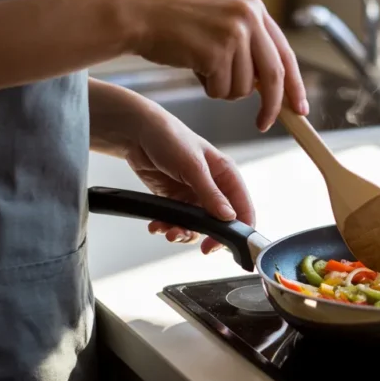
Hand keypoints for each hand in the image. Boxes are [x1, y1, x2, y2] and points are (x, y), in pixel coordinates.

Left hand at [125, 102, 254, 253]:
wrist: (136, 133)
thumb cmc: (170, 137)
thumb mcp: (193, 166)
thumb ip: (211, 193)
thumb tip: (229, 217)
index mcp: (226, 175)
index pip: (243, 208)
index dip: (239, 229)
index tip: (225, 244)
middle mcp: (214, 187)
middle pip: (220, 222)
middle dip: (209, 236)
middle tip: (202, 248)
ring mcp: (194, 195)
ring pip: (197, 226)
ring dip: (184, 233)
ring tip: (169, 232)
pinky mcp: (175, 200)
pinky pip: (177, 221)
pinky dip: (168, 227)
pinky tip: (157, 226)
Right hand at [131, 0, 308, 130]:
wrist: (139, 17)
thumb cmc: (175, 25)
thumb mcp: (222, 24)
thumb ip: (249, 46)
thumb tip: (273, 87)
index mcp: (254, 8)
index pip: (285, 54)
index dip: (294, 85)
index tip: (300, 108)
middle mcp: (249, 16)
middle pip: (274, 75)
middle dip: (271, 106)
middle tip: (263, 123)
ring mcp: (234, 33)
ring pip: (243, 88)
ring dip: (224, 90)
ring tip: (203, 69)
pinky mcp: (216, 51)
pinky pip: (222, 90)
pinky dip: (208, 89)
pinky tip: (193, 68)